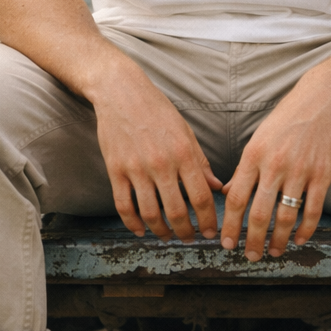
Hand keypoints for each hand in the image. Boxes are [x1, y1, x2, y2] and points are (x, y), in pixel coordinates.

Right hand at [91, 64, 222, 242]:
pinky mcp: (115, 170)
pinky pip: (124, 205)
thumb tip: (216, 186)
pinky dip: (133, 224)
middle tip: (189, 239)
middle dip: (186, 232)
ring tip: (167, 236)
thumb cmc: (157, 109)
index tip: (210, 232)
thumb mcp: (185, 131)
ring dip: (161, 232)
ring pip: (150, 214)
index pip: (201, 197)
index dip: (208, 220)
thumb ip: (200, 161)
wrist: (121, 91)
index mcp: (183, 152)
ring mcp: (136, 168)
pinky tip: (141, 230)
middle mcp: (161, 163)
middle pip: (177, 212)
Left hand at [220, 69, 330, 260]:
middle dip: (252, 241)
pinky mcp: (322, 174)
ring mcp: (300, 170)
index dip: (230, 225)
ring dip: (277, 240)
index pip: (236, 197)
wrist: (322, 99)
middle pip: (258, 213)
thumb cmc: (287, 118)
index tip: (226, 242)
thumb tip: (226, 191)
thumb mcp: (258, 137)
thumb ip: (244, 167)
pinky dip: (305, 230)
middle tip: (250, 256)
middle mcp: (274, 164)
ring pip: (285, 216)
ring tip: (273, 252)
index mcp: (254, 154)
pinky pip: (312, 210)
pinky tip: (298, 239)